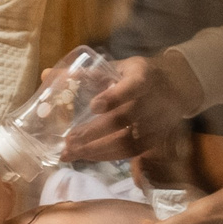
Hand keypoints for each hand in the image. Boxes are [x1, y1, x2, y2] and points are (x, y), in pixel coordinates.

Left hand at [61, 55, 197, 162]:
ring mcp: (157, 123)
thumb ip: (84, 73)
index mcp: (143, 77)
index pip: (132, 87)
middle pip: (124, 120)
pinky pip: (132, 153)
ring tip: (70, 154)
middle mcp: (153, 101)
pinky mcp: (156, 140)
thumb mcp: (117, 67)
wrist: (177, 87)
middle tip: (68, 141)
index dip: (115, 97)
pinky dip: (107, 156)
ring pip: (128, 142)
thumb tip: (45, 75)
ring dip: (97, 150)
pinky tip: (87, 157)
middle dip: (94, 133)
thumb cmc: (136, 75)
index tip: (94, 106)